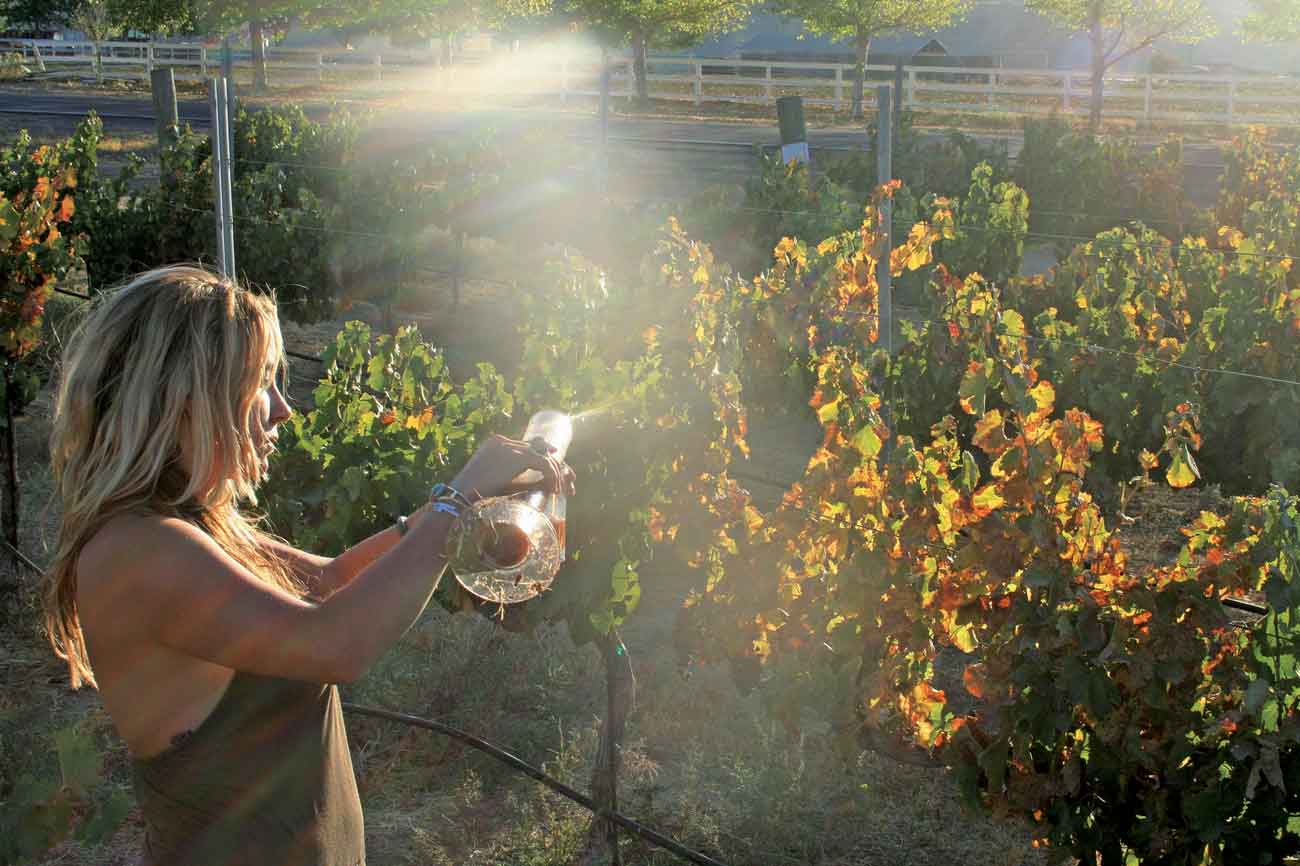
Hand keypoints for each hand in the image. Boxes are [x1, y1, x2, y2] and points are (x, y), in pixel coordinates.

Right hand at [450, 435, 575, 502]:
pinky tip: (555, 489)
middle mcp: (503, 441)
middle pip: (536, 447)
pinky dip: (552, 476)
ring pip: (542, 456)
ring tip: (560, 488)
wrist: (460, 495)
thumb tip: (527, 483)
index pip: (524, 444)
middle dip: (551, 462)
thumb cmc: (471, 494)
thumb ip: (507, 475)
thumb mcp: (492, 480)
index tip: (553, 458)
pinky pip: (544, 463)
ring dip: (554, 473)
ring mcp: (510, 447)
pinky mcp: (517, 457)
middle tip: (567, 475)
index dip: (540, 452)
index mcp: (494, 444)